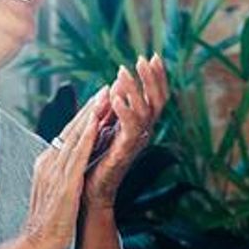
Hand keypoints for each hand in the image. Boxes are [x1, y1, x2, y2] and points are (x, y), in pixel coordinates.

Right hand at [22, 94, 103, 248]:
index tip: (99, 98)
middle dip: (91, 108)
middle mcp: (50, 162)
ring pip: (76, 137)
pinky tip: (97, 124)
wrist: (36, 242)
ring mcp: (56, 172)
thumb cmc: (49, 219)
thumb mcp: (55, 188)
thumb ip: (62, 171)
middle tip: (107, 88)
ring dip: (91, 115)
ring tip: (106, 96)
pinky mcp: (64, 183)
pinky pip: (78, 156)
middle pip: (72, 129)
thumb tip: (72, 159)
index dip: (85, 116)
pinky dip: (88, 138)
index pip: (69, 134)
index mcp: (48, 163)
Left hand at [83, 55, 168, 209]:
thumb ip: (113, 108)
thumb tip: (115, 82)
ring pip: (146, 112)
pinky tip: (115, 97)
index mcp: (140, 125)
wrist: (90, 193)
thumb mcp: (105, 128)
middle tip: (143, 59)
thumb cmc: (96, 161)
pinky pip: (130, 129)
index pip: (155, 97)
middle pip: (158, 101)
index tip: (153, 56)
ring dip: (135, 90)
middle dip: (152, 79)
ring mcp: (136, 143)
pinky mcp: (124, 152)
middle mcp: (143, 133)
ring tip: (124, 71)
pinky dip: (124, 111)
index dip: (157, 77)